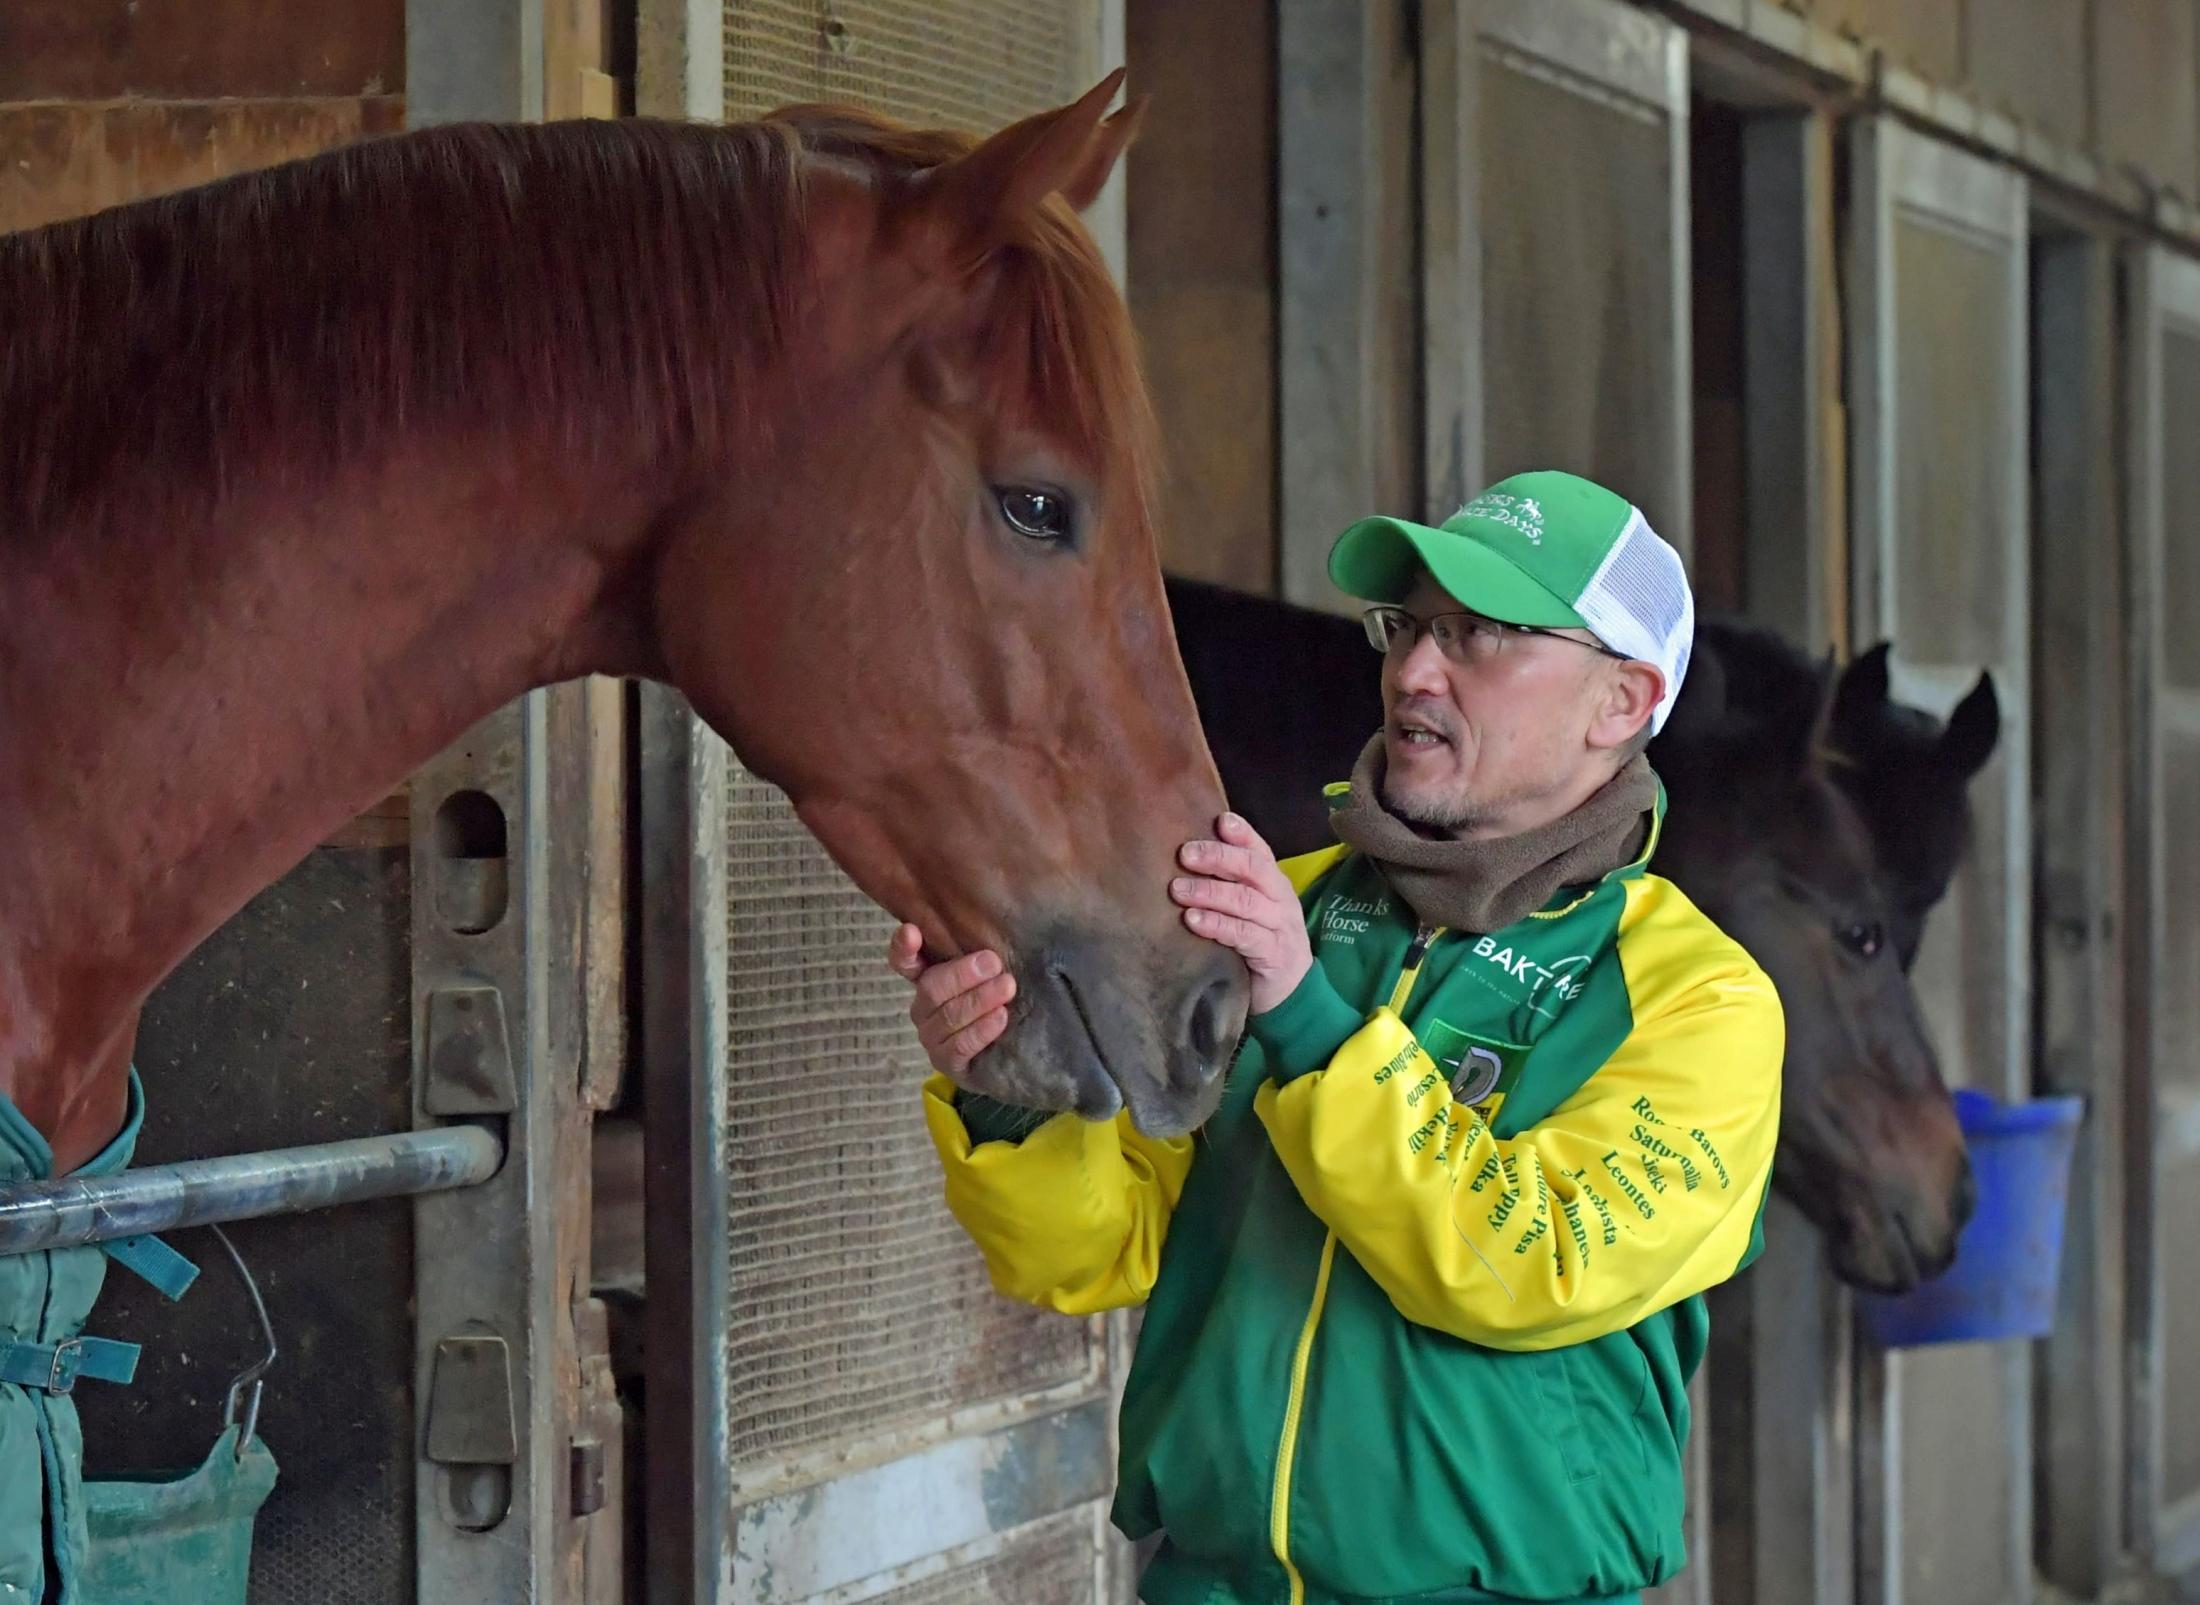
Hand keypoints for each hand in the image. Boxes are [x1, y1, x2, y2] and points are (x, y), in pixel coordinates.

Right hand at [886, 924, 1016, 1079]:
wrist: (1008, 1050)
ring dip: (979, 1000)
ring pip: (948, 1016)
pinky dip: (981, 1030)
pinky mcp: (945, 1062)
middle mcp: (923, 1006)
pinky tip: (1001, 1018)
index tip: (912, 932)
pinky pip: (959, 1046)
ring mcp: (931, 1036)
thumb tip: (994, 936)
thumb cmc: (999, 998)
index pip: (904, 960)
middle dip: (963, 974)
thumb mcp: (993, 972)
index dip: (904, 947)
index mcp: (927, 977)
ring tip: (1007, 988)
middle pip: (931, 988)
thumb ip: (985, 953)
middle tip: (994, 963)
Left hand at [1171, 813, 1313, 1014]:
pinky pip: (1244, 935)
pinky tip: (1193, 920)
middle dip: (1218, 858)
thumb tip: (1186, 857)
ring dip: (1209, 893)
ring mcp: (1279, 927)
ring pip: (1245, 901)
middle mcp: (1280, 899)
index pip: (1259, 851)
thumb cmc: (1260, 943)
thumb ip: (1228, 885)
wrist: (1291, 992)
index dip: (1242, 834)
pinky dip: (1217, 925)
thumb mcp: (1249, 910)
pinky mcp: (1273, 954)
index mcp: (1274, 883)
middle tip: (1185, 854)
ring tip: (1178, 890)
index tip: (1220, 820)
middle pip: (1253, 869)